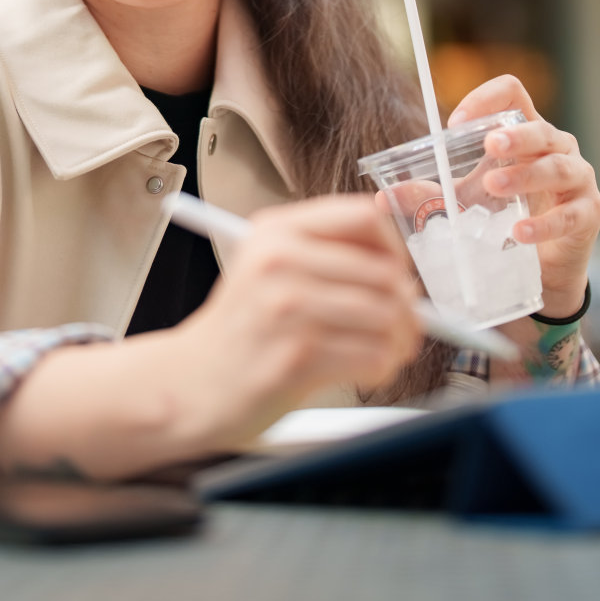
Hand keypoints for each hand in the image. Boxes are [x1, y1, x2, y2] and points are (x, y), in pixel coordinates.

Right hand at [178, 194, 422, 442]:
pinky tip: (368, 369)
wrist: (192, 382)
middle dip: (407, 304)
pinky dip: (383, 366)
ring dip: (399, 339)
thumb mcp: (267, 266)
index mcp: (276, 231)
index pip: (363, 217)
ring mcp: (287, 310)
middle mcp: (279, 263)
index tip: (396, 271)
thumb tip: (398, 263)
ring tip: (388, 349)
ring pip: (385, 316)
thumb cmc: (240, 327)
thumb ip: (323, 251)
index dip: (393, 246)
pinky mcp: (296, 358)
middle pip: (383, 272)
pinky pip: (372, 356)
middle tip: (407, 324)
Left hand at [449, 75, 599, 317]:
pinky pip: (570, 215)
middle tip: (488, 144)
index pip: (513, 94)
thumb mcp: (465, 201)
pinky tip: (520, 231)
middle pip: (540, 127)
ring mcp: (578, 179)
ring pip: (558, 166)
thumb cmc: (504, 219)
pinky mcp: (588, 215)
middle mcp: (557, 147)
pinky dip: (543, 223)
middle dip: (515, 135)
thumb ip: (428, 195)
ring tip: (494, 185)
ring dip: (525, 175)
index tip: (455, 123)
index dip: (486, 98)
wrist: (542, 271)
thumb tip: (382, 198)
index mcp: (526, 132)